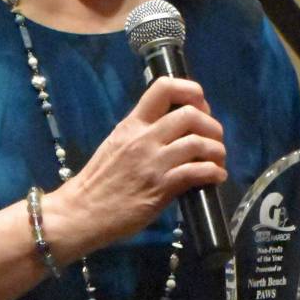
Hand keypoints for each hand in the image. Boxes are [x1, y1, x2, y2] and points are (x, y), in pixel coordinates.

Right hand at [48, 76, 226, 254]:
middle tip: (214, 140)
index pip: (164, 87)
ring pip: (198, 142)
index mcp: (132, 123)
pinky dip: (214, 173)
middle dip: (212, 126)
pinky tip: (215, 178)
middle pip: (190, 114)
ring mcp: (153, 162)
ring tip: (217, 161)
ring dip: (217, 151)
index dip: (191, 91)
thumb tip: (174, 129)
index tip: (199, 108)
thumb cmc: (99, 180)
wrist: (82, 212)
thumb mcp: (117, 144)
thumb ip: (142, 133)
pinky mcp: (161, 187)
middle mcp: (144, 137)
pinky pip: (198, 172)